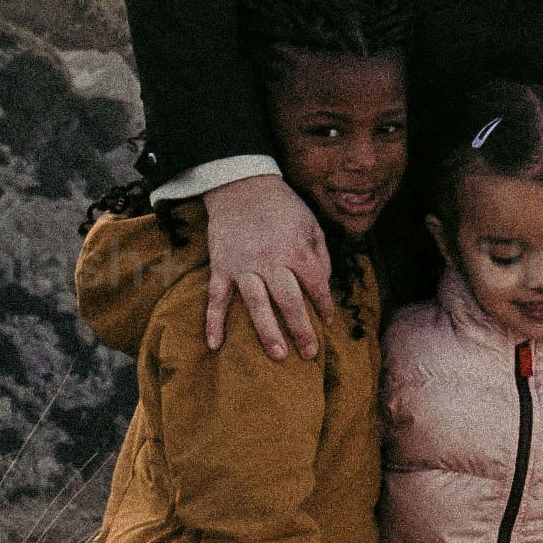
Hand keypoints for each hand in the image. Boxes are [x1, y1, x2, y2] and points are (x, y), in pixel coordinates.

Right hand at [198, 172, 329, 359]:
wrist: (242, 185)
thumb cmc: (282, 206)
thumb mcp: (311, 223)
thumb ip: (320, 255)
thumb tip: (323, 285)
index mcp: (296, 249)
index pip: (316, 285)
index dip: (324, 305)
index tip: (328, 322)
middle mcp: (270, 260)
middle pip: (289, 301)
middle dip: (301, 329)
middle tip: (309, 354)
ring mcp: (243, 266)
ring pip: (256, 304)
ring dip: (267, 332)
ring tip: (278, 356)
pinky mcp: (221, 267)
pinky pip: (216, 298)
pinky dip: (213, 322)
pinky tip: (215, 345)